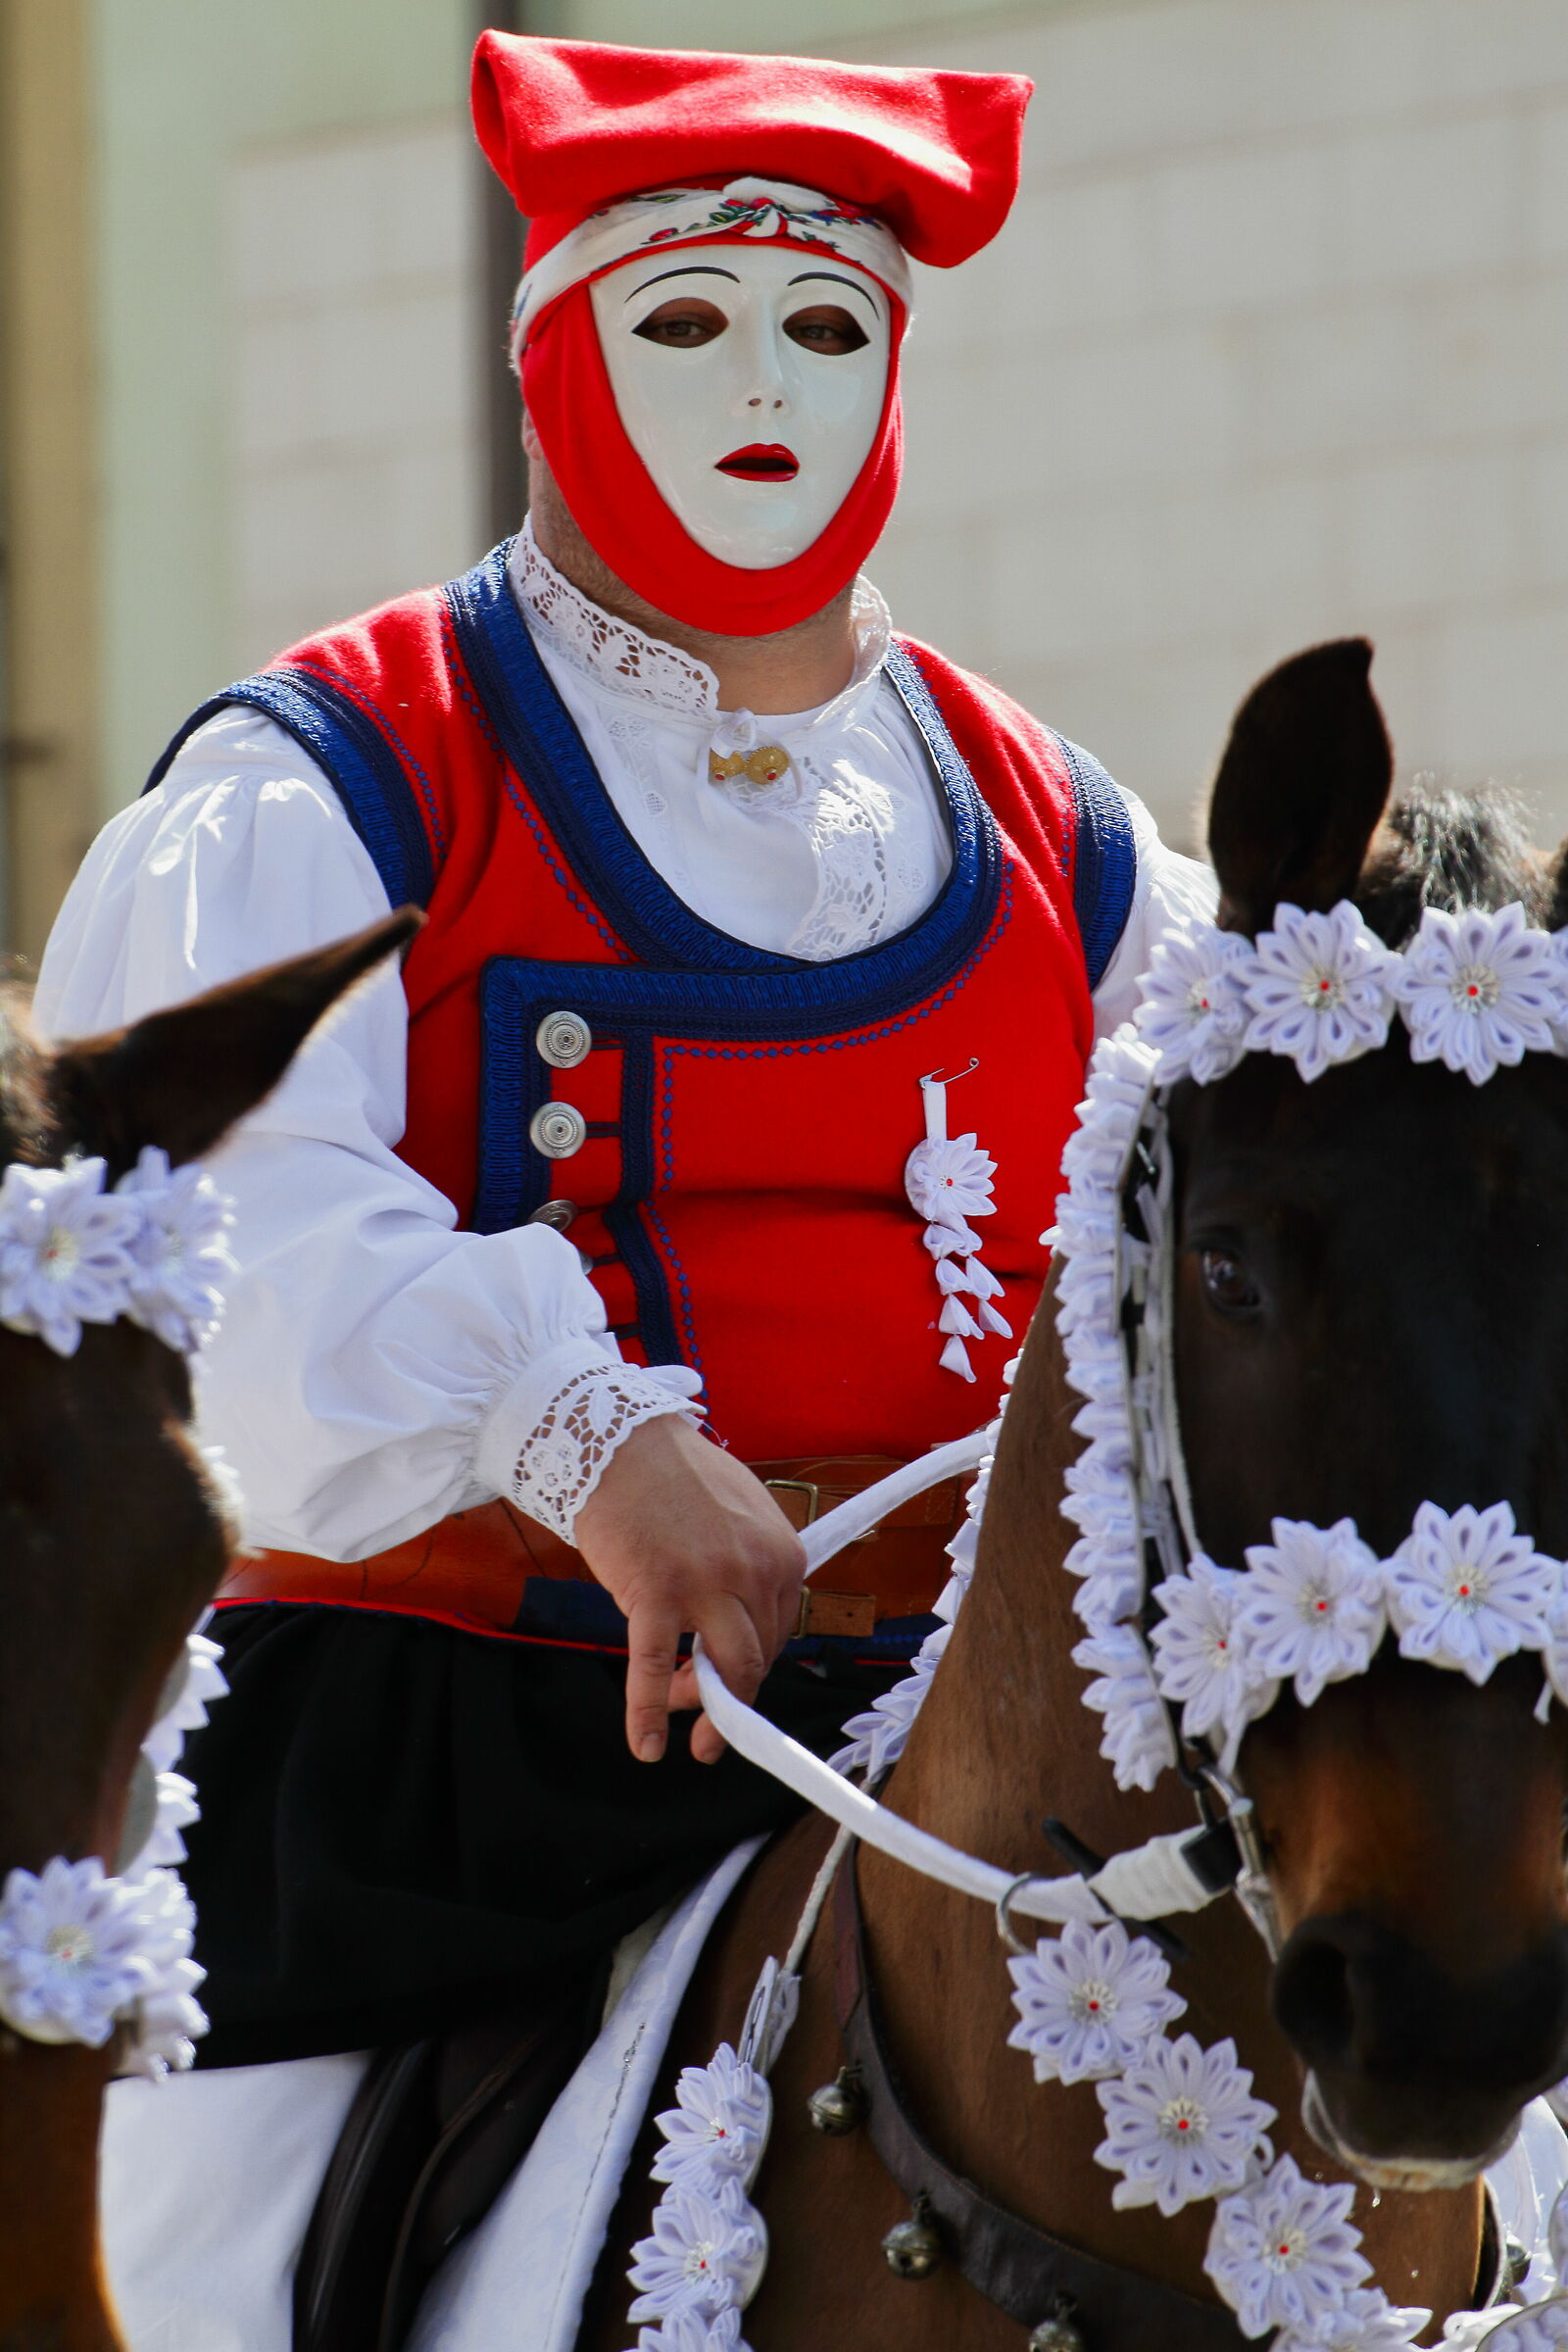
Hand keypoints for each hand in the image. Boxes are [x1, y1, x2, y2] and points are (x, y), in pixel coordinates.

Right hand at [572, 1414, 806, 1764]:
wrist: (618, 1442)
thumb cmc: (672, 1479)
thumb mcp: (739, 1518)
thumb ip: (750, 1569)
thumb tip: (741, 1627)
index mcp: (782, 1553)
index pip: (778, 1632)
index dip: (748, 1662)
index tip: (723, 1674)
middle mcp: (756, 1571)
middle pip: (756, 1657)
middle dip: (728, 1690)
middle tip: (698, 1707)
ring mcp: (708, 1583)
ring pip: (725, 1670)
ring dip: (702, 1704)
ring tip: (677, 1717)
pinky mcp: (656, 1592)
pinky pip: (656, 1666)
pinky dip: (649, 1712)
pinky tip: (646, 1745)